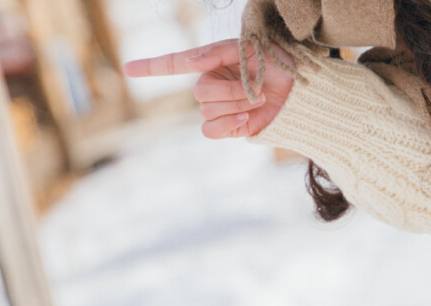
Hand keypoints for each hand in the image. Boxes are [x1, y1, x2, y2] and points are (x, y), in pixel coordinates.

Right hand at [124, 39, 294, 138]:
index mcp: (212, 63)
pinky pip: (211, 130)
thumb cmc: (277, 63)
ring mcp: (221, 108)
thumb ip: (216, 53)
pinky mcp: (231, 127)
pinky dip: (227, 124)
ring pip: (208, 111)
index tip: (127, 68)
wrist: (302, 90)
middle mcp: (213, 85)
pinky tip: (245, 117)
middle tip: (254, 88)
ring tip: (257, 99)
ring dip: (236, 105)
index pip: (175, 64)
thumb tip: (190, 64)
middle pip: (200, 94)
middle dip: (229, 91)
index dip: (152, 66)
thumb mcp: (247, 50)